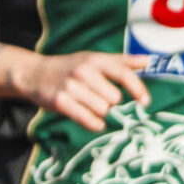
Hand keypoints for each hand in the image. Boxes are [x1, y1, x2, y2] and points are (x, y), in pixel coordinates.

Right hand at [26, 50, 152, 132]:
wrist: (35, 73)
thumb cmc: (71, 67)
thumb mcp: (94, 59)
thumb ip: (122, 61)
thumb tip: (148, 61)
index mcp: (95, 60)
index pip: (122, 73)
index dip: (137, 89)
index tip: (145, 102)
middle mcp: (83, 71)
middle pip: (114, 98)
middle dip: (112, 103)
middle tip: (101, 99)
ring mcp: (71, 87)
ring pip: (102, 110)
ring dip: (101, 113)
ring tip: (91, 106)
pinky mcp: (61, 102)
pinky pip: (88, 119)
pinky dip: (94, 124)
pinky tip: (94, 121)